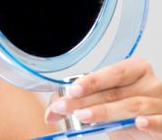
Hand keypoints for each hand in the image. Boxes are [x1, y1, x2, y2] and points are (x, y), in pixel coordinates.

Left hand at [44, 57, 161, 137]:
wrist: (149, 132)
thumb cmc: (126, 111)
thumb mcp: (103, 102)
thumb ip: (79, 101)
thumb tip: (51, 110)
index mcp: (135, 70)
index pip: (112, 72)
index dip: (91, 81)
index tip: (71, 90)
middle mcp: (150, 84)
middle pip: (115, 91)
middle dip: (85, 100)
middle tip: (64, 107)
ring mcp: (161, 103)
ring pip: (132, 106)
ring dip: (104, 112)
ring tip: (83, 116)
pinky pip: (160, 122)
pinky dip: (150, 123)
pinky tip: (137, 123)